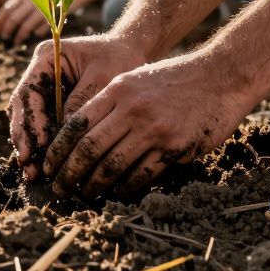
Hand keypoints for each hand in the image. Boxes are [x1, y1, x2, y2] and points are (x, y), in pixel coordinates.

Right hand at [9, 33, 146, 181]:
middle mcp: (39, 72)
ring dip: (29, 146)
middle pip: (22, 108)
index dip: (33, 119)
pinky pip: (41, 126)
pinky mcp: (52, 102)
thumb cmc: (119, 59)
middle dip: (24, 137)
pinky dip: (41, 146)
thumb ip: (81, 103)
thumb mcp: (102, 77)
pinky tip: (42, 166)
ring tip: (32, 173)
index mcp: (46, 57)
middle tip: (28, 164)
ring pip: (27, 120)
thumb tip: (63, 134)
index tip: (42, 143)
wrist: (130, 52)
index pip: (30, 91)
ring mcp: (43, 88)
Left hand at [42, 51, 258, 198]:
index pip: (76, 124)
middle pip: (89, 149)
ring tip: (85, 194)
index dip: (59, 149)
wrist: (220, 76)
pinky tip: (118, 193)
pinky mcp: (174, 148)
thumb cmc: (173, 79)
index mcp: (117, 90)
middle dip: (69, 173)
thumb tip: (78, 135)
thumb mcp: (134, 80)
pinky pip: (141, 176)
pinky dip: (125, 188)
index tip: (49, 165)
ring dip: (94, 185)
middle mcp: (131, 110)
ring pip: (112, 166)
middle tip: (59, 188)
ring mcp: (154, 130)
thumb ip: (108, 103)